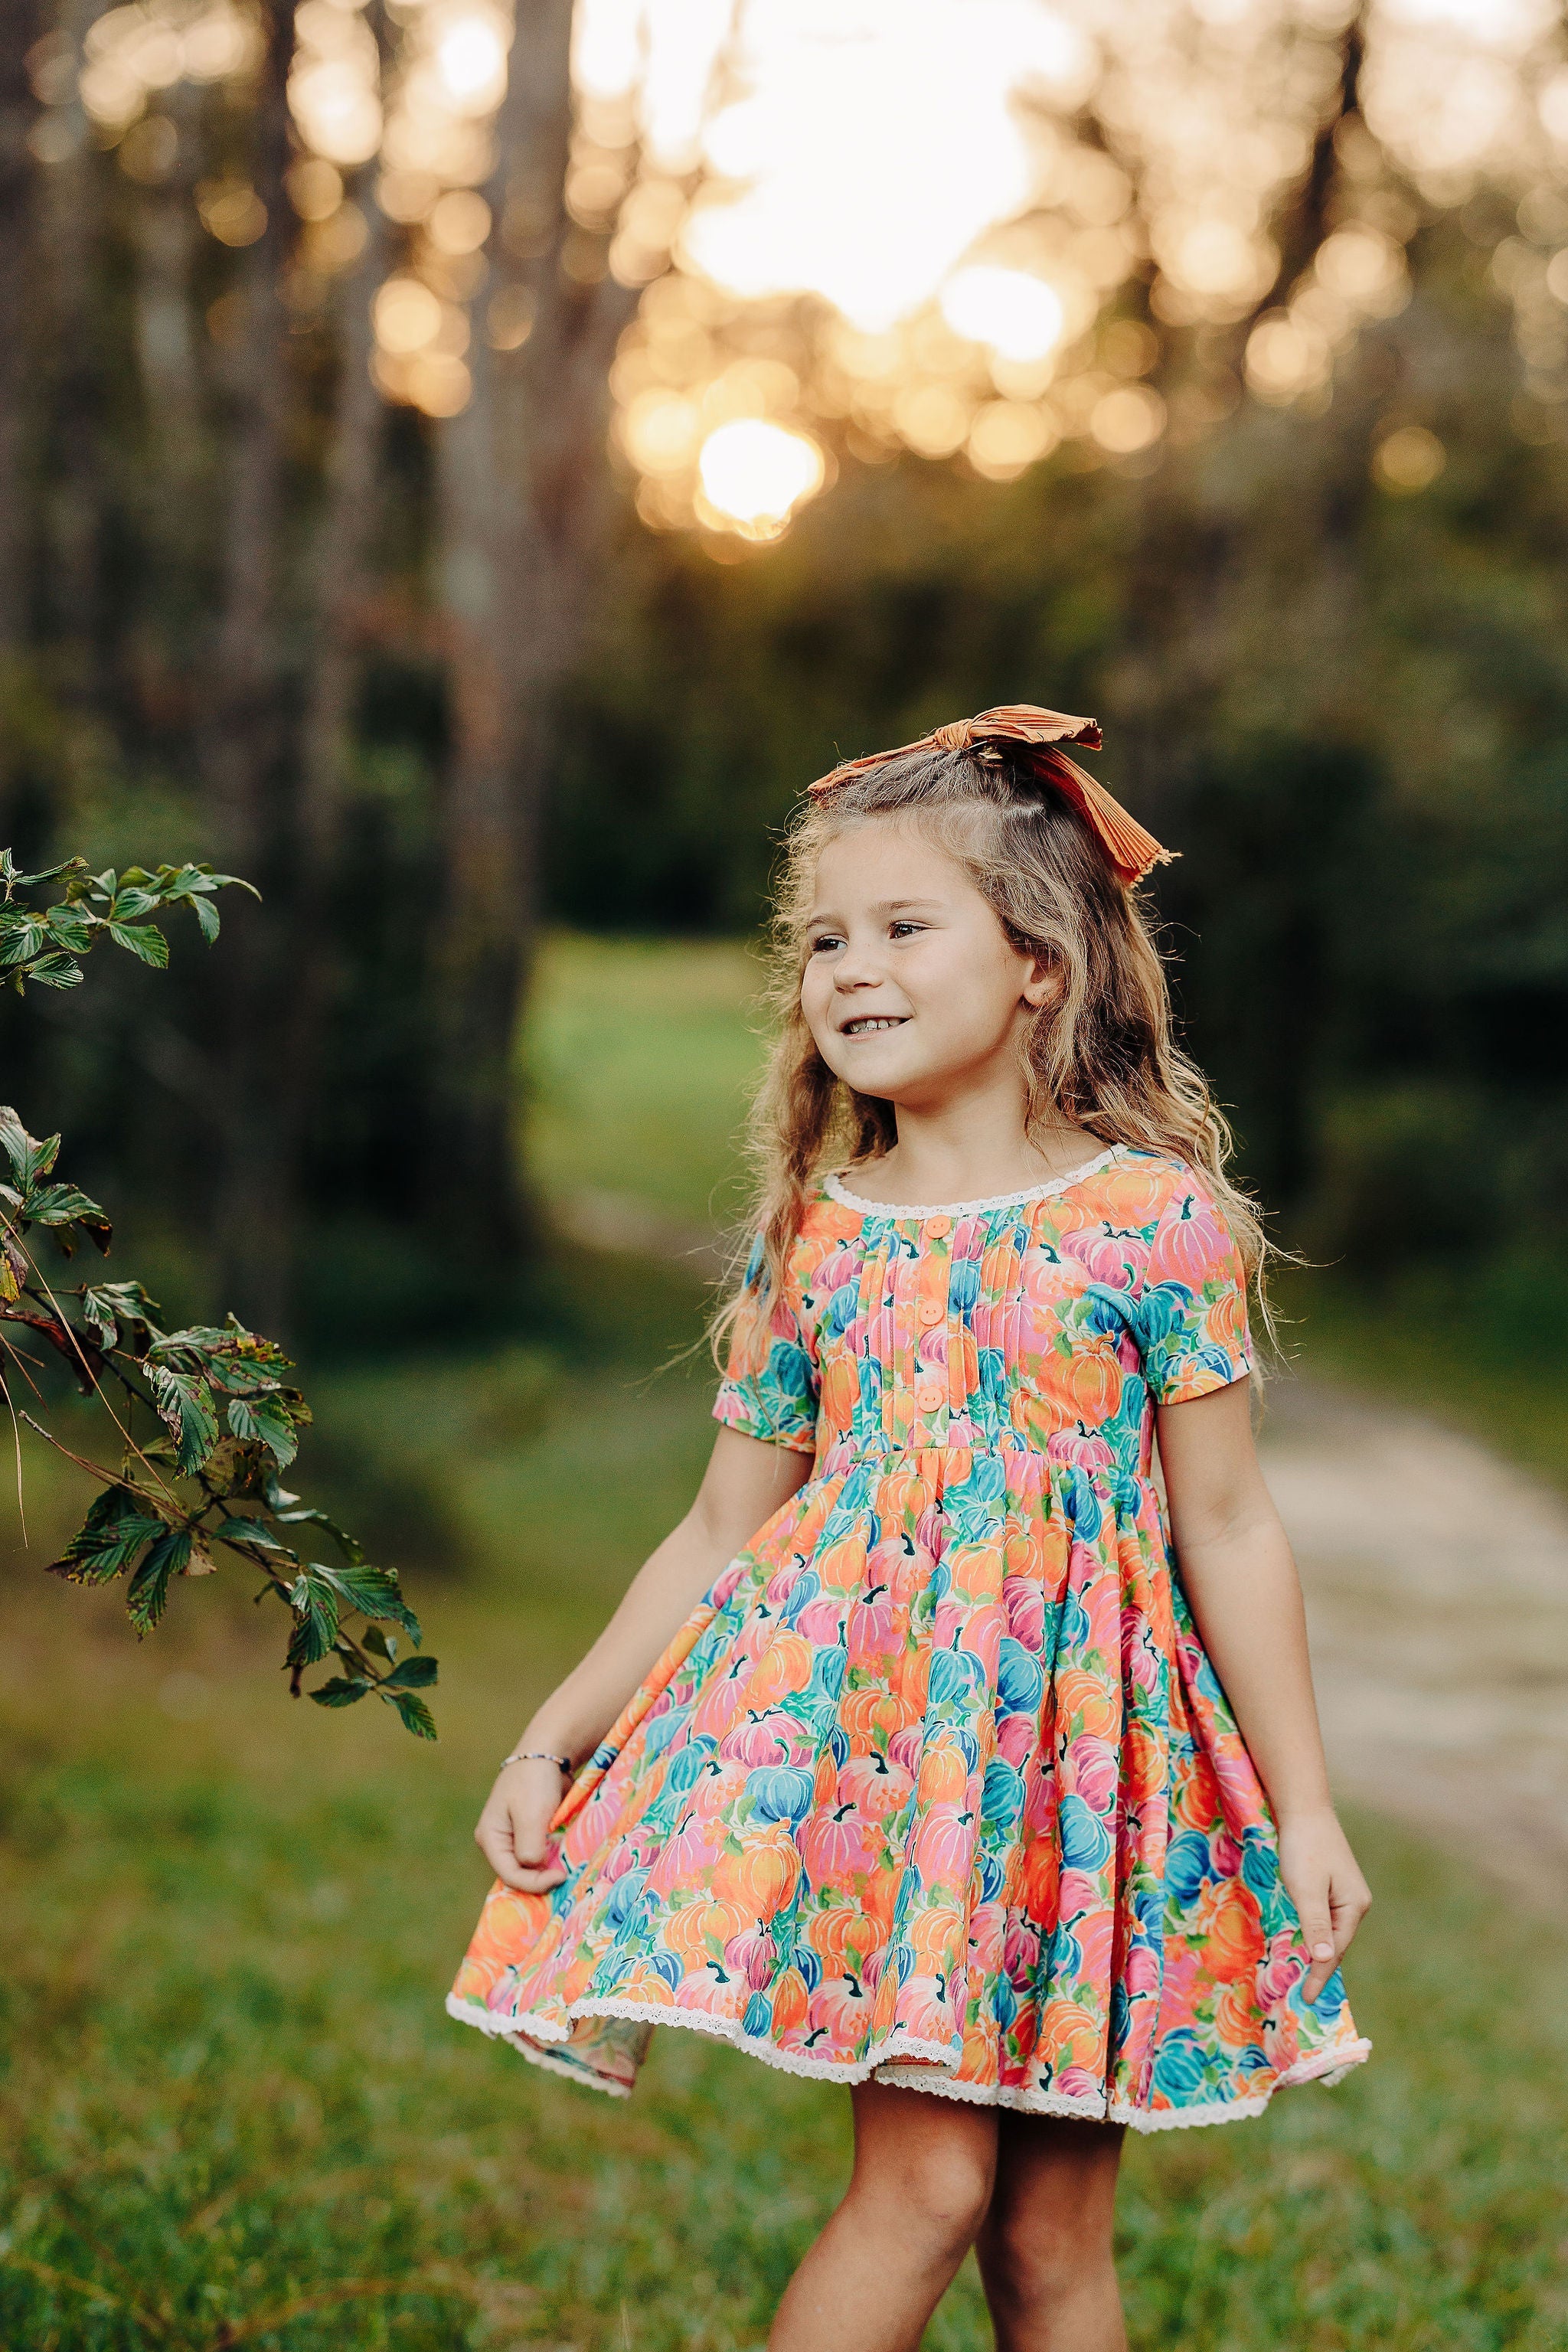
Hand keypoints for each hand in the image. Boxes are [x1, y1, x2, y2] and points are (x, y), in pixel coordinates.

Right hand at [474, 1757, 569, 1892]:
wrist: (548, 1753)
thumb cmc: (534, 1781)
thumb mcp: (531, 1816)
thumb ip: (529, 1848)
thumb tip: (534, 1868)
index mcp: (490, 1837)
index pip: (509, 1875)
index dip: (534, 1883)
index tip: (560, 1876)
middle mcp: (499, 1841)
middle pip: (518, 1873)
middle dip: (540, 1878)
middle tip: (565, 1874)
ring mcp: (514, 1837)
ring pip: (530, 1866)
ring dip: (547, 1869)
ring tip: (567, 1868)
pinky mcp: (530, 1832)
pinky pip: (539, 1854)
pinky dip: (552, 1858)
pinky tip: (565, 1858)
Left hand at [1276, 1807, 1370, 2003]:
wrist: (1303, 1808)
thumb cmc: (1304, 1847)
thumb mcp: (1306, 1889)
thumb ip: (1314, 1924)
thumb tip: (1323, 1959)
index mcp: (1354, 1906)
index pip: (1334, 1950)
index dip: (1319, 1976)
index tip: (1307, 1999)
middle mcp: (1353, 1903)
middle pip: (1333, 1944)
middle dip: (1317, 1968)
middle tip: (1299, 1995)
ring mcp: (1342, 1895)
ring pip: (1325, 1931)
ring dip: (1311, 1951)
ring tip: (1297, 1977)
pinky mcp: (1328, 1886)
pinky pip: (1319, 1918)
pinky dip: (1309, 1932)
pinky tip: (1298, 1943)